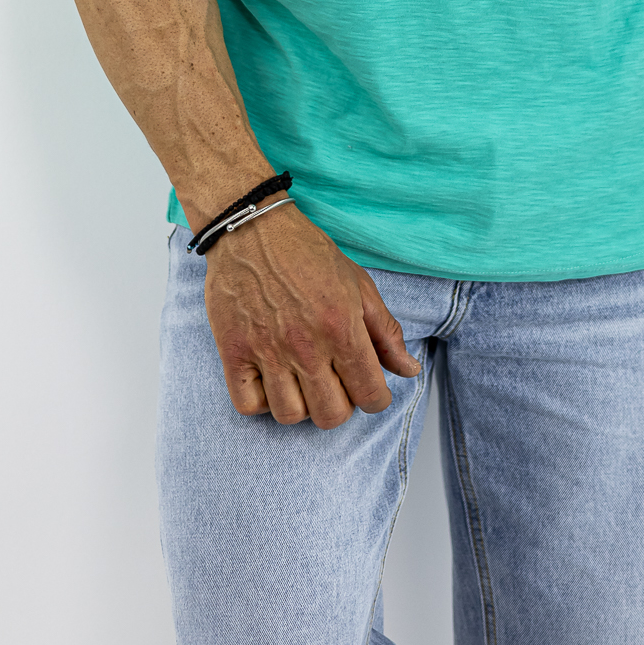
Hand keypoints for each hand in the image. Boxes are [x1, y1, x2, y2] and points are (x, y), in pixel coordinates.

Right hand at [204, 204, 419, 427]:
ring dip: (302, 405)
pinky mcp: (234, 352)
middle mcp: (306, 345)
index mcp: (342, 327)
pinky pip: (249, 406)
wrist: (254, 228)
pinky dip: (263, 402)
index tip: (368, 389)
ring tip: (303, 380)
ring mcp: (267, 351)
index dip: (376, 398)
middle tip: (335, 381)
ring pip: (291, 416)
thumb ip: (386, 332)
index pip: (370, 395)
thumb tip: (410, 371)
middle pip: (332, 415)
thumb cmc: (308, 253)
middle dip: (341, 404)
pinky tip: (272, 381)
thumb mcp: (358, 285)